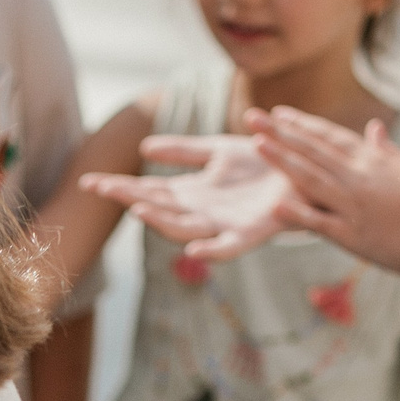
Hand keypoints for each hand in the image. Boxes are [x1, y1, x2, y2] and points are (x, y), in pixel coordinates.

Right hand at [80, 133, 292, 261]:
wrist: (309, 172)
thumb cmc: (267, 163)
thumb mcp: (220, 151)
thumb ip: (184, 151)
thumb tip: (143, 149)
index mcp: (192, 193)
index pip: (147, 191)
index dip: (120, 187)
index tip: (90, 181)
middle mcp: (202, 212)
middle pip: (158, 207)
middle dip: (129, 198)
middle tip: (102, 189)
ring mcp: (224, 225)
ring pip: (184, 227)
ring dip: (160, 221)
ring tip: (138, 209)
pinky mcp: (253, 232)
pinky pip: (229, 247)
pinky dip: (211, 251)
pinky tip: (193, 250)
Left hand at [243, 107, 399, 287]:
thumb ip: (387, 151)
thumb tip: (373, 127)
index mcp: (373, 162)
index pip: (331, 137)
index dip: (302, 124)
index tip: (278, 112)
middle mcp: (360, 178)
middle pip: (313, 151)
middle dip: (280, 132)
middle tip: (251, 116)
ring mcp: (355, 206)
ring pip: (312, 179)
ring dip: (283, 160)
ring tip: (257, 143)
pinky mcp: (354, 235)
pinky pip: (321, 223)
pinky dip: (298, 213)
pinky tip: (274, 205)